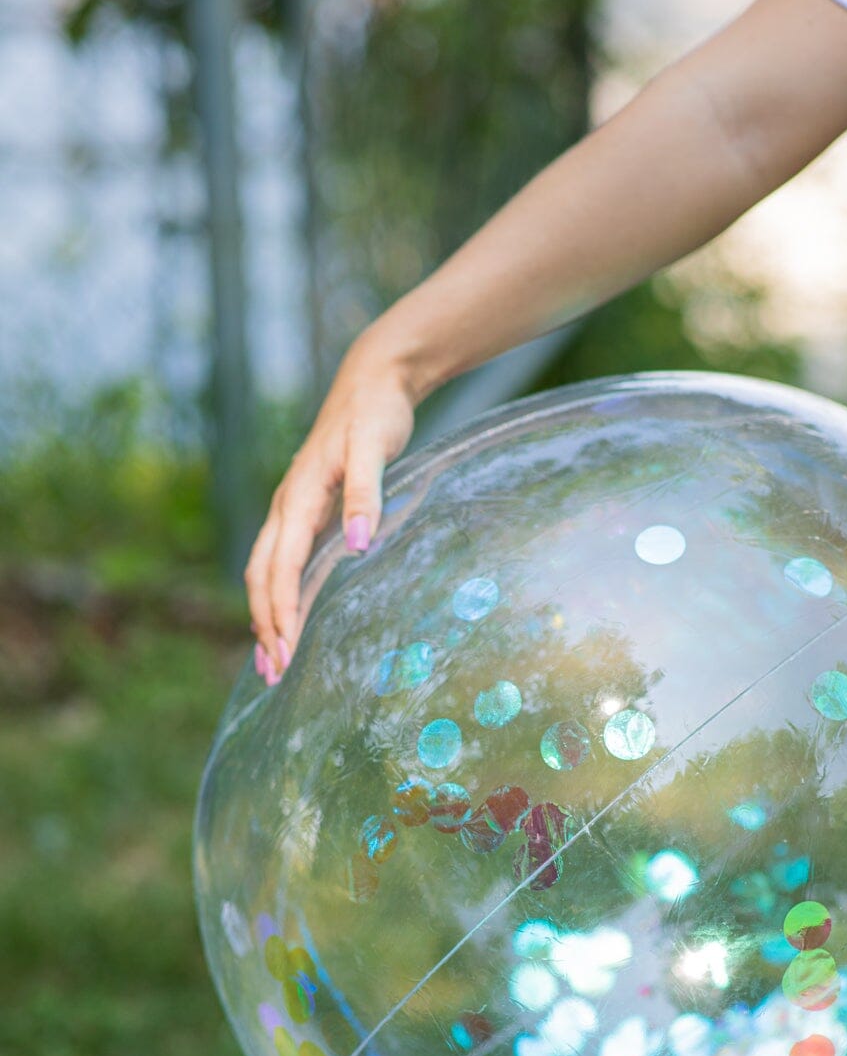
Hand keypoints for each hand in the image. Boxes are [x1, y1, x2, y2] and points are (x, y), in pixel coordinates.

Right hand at [245, 319, 417, 678]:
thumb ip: (367, 496)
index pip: (280, 568)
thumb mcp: (375, 449)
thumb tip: (357, 546)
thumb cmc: (376, 414)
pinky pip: (282, 559)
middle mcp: (287, 505)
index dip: (280, 613)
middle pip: (262, 576)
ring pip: (266, 570)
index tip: (285, 656)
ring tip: (269, 660)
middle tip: (272, 675)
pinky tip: (286, 616)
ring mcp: (293, 507)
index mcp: (300, 497)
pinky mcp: (306, 508)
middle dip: (265, 626)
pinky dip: (278, 593)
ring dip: (266, 615)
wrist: (373, 379)